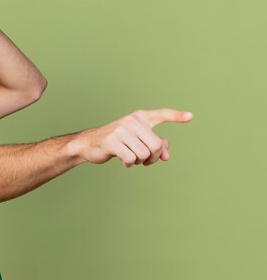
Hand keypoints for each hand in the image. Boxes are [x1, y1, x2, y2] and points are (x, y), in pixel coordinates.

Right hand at [74, 109, 193, 166]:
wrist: (89, 143)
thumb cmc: (115, 142)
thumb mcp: (135, 141)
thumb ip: (153, 145)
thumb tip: (166, 155)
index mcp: (139, 118)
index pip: (160, 114)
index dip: (176, 116)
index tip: (191, 117)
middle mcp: (131, 121)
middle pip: (155, 145)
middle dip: (153, 157)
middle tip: (145, 161)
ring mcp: (121, 130)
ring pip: (144, 154)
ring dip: (139, 161)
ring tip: (130, 158)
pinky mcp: (112, 141)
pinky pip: (130, 159)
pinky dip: (129, 164)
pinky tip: (123, 161)